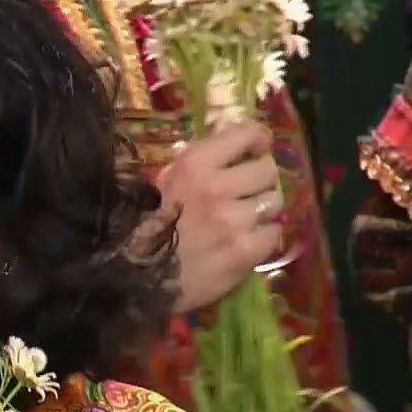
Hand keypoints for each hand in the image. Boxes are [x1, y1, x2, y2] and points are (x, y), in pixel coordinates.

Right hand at [156, 120, 282, 312]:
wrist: (137, 278)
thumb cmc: (145, 227)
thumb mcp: (162, 184)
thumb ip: (194, 165)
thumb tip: (224, 151)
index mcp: (195, 164)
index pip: (247, 134)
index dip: (255, 141)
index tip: (254, 151)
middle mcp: (218, 187)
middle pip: (266, 170)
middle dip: (259, 181)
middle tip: (246, 193)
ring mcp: (234, 221)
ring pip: (274, 202)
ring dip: (261, 210)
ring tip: (243, 221)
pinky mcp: (245, 251)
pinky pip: (273, 233)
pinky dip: (262, 237)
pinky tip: (245, 242)